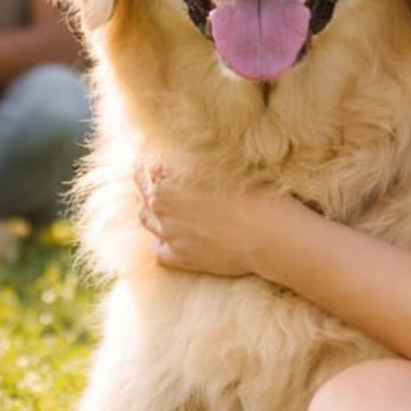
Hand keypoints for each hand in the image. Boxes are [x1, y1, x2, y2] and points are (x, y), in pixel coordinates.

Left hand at [135, 159, 289, 278]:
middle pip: (141, 189)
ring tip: (170, 203)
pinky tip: (177, 235)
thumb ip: (189, 157)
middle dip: (150, 181)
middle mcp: (158, 204)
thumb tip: (177, 152)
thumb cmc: (251, 190)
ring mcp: (167, 233)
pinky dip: (164, 241)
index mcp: (164, 175)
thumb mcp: (218, 161)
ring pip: (146, 218)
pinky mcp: (179, 258)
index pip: (144, 162)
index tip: (163, 156)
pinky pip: (159, 249)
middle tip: (166, 176)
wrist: (268, 233)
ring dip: (153, 209)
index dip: (153, 157)